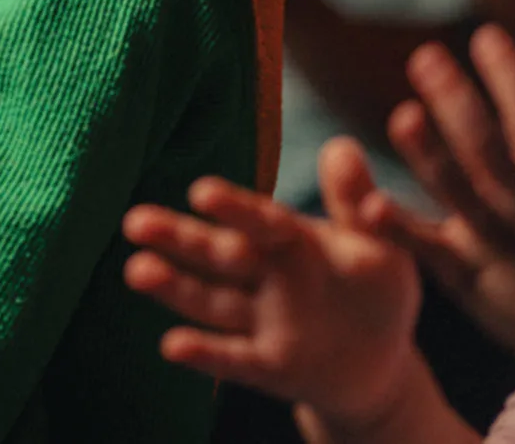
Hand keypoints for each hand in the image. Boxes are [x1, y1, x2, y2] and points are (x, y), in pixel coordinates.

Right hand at [123, 139, 422, 430]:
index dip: (233, 209)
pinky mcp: (267, 367)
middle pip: (217, 255)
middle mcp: (265, 278)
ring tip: (136, 271)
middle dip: (176, 238)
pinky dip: (205, 354)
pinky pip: (234, 360)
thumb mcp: (382, 247)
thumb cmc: (376, 294)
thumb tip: (342, 146)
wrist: (380, 363)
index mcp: (291, 242)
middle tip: (133, 222)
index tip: (201, 192)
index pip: (259, 222)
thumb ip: (357, 204)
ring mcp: (262, 323)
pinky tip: (171, 345)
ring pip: (213, 301)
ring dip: (175, 288)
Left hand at [365, 25, 514, 357]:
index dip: (510, 78)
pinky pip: (427, 250)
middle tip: (425, 56)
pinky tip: (369, 203)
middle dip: (458, 102)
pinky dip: (399, 228)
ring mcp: (493, 239)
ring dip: (429, 154)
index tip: (484, 34)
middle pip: (487, 148)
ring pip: (457, 192)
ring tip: (403, 116)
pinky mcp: (463, 274)